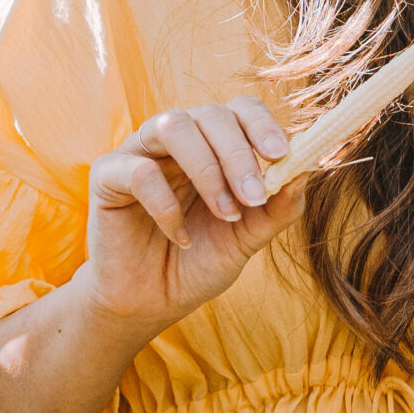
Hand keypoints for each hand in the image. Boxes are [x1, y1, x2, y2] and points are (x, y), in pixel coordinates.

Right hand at [80, 98, 304, 331]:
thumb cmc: (198, 263)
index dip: (262, 124)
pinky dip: (166, 205)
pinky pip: (139, 172)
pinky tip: (179, 235)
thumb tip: (306, 172)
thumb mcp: (247, 239)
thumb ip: (276, 208)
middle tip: (255, 198)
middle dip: (239, 155)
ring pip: (173, 126)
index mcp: (212, 144)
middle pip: (210, 114)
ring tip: (224, 214)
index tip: (282, 155)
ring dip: (207, 170)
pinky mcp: (107, 175)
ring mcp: (139, 152)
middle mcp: (177, 139)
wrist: (150, 302)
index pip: (239, 110)